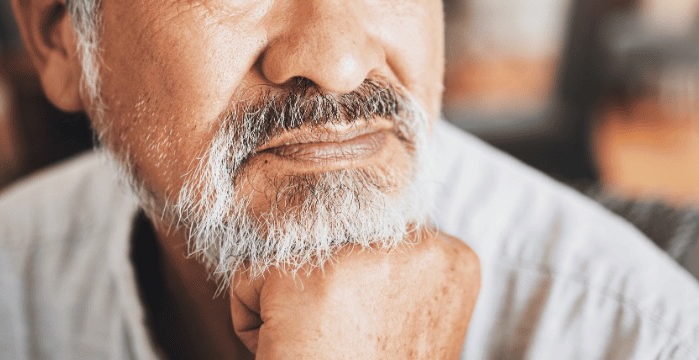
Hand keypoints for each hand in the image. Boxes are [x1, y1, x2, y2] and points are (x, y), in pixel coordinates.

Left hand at [229, 228, 480, 358]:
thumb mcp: (412, 320)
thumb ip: (395, 271)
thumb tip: (340, 220)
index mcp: (451, 259)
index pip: (376, 238)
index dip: (359, 291)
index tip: (372, 333)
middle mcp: (412, 243)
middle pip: (333, 239)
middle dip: (326, 290)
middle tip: (346, 345)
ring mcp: (354, 255)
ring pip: (291, 257)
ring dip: (294, 304)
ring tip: (324, 350)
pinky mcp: (296, 276)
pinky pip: (247, 282)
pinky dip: (254, 324)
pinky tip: (294, 354)